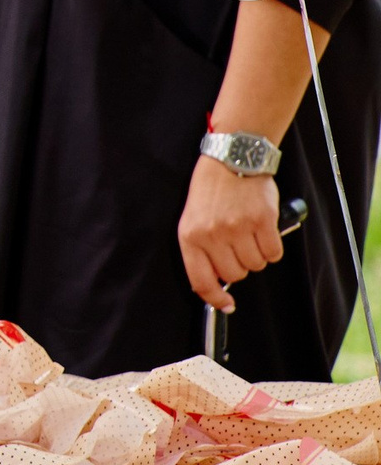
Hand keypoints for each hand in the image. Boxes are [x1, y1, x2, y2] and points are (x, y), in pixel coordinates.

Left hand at [180, 157, 284, 313]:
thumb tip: (217, 283)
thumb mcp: (193, 219)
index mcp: (190, 236)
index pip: (200, 280)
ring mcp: (238, 228)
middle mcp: (212, 235)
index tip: (226, 304)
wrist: (231, 160)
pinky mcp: (262, 222)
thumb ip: (201, 249)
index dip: (215, 298)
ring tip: (249, 234)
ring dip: (257, 255)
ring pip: (256, 265)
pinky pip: (274, 253)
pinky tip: (264, 232)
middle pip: (235, 274)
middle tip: (238, 245)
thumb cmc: (211, 191)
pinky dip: (272, 248)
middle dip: (240, 265)